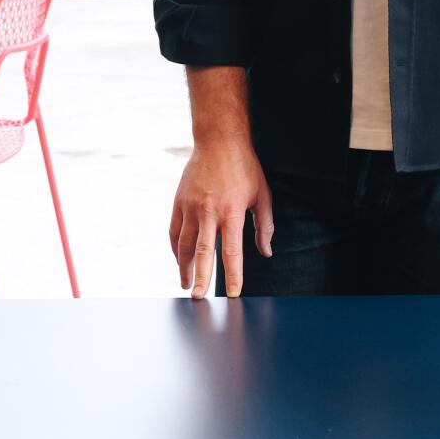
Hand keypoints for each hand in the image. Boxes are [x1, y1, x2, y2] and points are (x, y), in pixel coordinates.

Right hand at [170, 130, 272, 297]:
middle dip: (200, 278)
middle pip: (202, 253)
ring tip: (186, 284)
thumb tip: (266, 252)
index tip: (234, 293)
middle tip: (197, 298)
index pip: (232, 252)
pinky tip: (179, 259)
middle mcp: (208, 212)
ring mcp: (190, 207)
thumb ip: (264, 225)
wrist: (218, 140)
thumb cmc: (244, 168)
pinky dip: (175, 248)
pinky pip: (173, 231)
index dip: (233, 275)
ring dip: (184, 267)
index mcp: (231, 212)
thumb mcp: (262, 195)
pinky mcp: (179, 202)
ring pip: (183, 244)